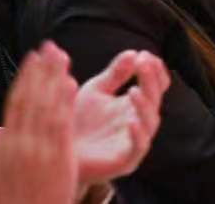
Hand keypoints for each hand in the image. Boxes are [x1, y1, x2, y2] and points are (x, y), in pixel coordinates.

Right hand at [0, 42, 78, 203]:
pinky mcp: (62, 156)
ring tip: (62, 57)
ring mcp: (43, 148)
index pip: (16, 103)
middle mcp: (23, 142)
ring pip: (49, 105)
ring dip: (55, 78)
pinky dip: (66, 101)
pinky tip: (71, 83)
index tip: (32, 58)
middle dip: (41, 70)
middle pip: (33, 98)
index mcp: (5, 145)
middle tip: (50, 46)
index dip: (25, 77)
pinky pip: (64, 123)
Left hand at [74, 50, 169, 186]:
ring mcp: (135, 141)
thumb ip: (115, 74)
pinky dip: (138, 134)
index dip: (154, 69)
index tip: (144, 54)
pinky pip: (138, 147)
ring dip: (145, 105)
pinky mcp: (126, 160)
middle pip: (155, 98)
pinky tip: (131, 121)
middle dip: (151, 80)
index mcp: (135, 103)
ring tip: (134, 90)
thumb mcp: (96, 91)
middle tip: (144, 63)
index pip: (156, 84)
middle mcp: (140, 121)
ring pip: (151, 122)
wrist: (58, 151)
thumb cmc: (78, 121)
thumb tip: (134, 52)